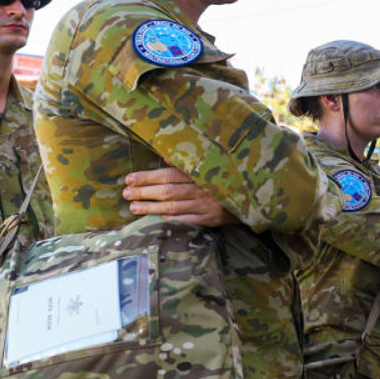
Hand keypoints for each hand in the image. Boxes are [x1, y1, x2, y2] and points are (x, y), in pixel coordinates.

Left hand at [124, 168, 238, 225]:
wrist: (255, 196)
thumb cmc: (227, 178)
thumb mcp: (213, 165)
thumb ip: (189, 162)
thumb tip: (167, 158)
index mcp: (200, 173)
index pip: (167, 174)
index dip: (147, 177)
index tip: (129, 179)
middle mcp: (202, 188)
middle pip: (167, 191)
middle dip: (143, 192)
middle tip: (125, 194)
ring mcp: (206, 205)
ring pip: (172, 207)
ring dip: (150, 207)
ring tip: (133, 207)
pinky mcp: (211, 219)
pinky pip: (186, 220)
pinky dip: (171, 219)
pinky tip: (156, 218)